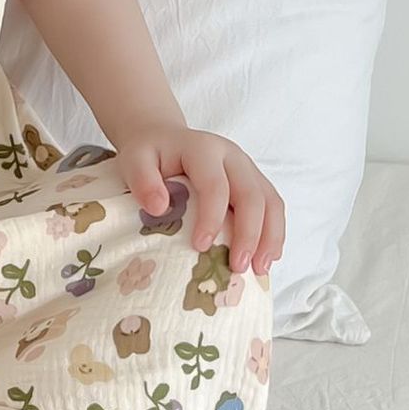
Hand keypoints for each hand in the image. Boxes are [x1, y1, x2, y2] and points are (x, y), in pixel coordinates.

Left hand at [110, 124, 285, 273]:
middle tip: (237, 267)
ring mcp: (247, 168)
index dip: (212, 217)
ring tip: (260, 269)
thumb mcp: (134, 160)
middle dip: (249, 234)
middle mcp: (232, 156)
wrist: (164, 140)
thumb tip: (158, 208)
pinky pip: (273, 206)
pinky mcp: (254, 181)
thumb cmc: (149, 155)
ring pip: (271, 201)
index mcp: (203, 149)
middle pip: (252, 195)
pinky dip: (274, 233)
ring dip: (269, 237)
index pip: (215, 185)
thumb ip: (143, 180)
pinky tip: (267, 257)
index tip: (200, 246)